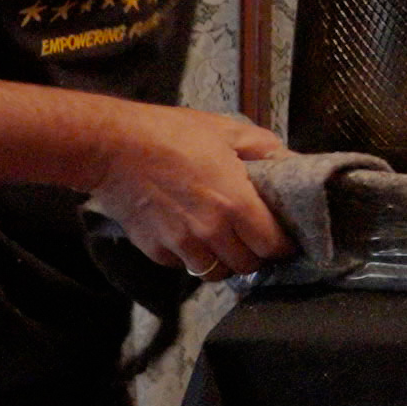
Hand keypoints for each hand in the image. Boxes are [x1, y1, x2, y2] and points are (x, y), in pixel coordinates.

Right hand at [87, 103, 288, 280]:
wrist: (113, 146)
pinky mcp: (156, 251)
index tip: (283, 237)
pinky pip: (185, 266)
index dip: (283, 244)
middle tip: (253, 237)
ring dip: (224, 261)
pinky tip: (190, 234)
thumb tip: (293, 164)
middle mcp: (211, 231)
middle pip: (247, 265)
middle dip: (255, 254)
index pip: (274, 246)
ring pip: (216, 274)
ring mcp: (182, 245)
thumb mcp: (227, 131)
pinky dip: (192, 257)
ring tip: (223, 241)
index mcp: (236, 203)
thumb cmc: (171, 134)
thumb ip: (266, 150)